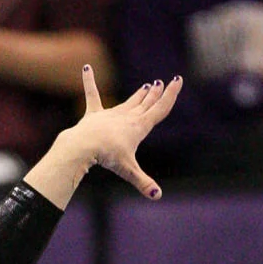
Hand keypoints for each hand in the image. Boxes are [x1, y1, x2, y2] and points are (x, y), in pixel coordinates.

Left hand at [71, 64, 180, 198]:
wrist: (84, 145)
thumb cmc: (107, 157)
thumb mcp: (128, 170)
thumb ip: (143, 182)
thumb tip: (157, 196)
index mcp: (139, 127)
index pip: (159, 109)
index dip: (170, 95)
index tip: (178, 80)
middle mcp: (128, 117)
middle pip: (146, 104)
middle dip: (156, 94)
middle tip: (162, 83)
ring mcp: (111, 114)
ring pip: (128, 102)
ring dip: (138, 95)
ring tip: (146, 86)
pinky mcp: (94, 114)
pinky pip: (92, 94)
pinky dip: (89, 81)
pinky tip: (86, 67)